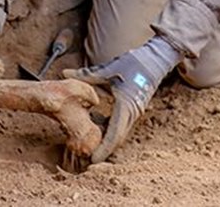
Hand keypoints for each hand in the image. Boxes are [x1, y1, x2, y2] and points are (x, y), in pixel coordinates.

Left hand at [63, 35, 180, 161]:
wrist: (155, 59)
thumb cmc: (133, 63)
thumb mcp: (108, 68)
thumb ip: (86, 75)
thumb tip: (64, 73)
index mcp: (125, 106)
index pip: (114, 134)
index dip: (104, 149)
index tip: (93, 160)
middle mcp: (132, 113)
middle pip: (117, 139)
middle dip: (104, 150)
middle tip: (87, 158)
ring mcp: (135, 112)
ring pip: (120, 133)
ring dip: (107, 141)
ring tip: (90, 146)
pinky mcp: (134, 109)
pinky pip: (122, 125)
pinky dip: (111, 130)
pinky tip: (98, 126)